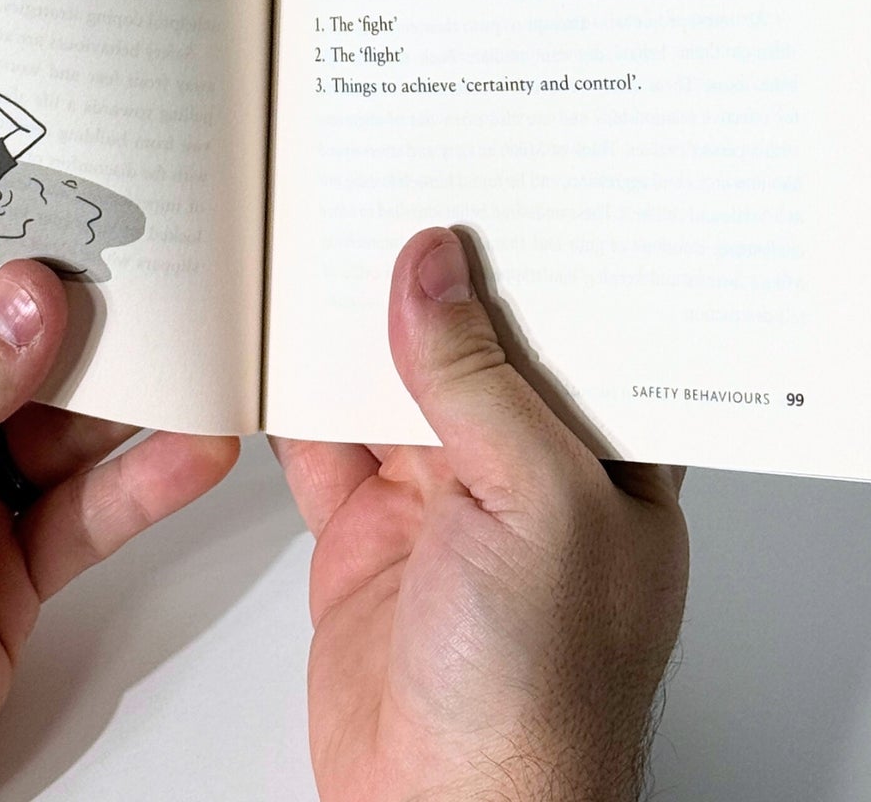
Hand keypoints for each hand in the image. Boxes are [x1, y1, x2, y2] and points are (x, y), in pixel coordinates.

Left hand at [0, 263, 236, 801]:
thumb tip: (32, 299)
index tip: (62, 190)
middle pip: (8, 349)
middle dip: (78, 309)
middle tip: (156, 256)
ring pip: (62, 423)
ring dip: (130, 390)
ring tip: (198, 340)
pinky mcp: (9, 569)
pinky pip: (89, 512)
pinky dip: (145, 480)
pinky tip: (195, 444)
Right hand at [274, 229, 688, 801]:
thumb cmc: (545, 699)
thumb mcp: (536, 505)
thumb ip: (478, 380)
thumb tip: (436, 267)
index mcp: (604, 456)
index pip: (569, 327)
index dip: (529, 254)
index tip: (485, 172)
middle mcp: (525, 471)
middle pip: (467, 344)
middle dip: (424, 274)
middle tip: (377, 180)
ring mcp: (441, 504)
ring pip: (387, 383)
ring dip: (347, 326)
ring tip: (310, 235)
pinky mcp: (366, 539)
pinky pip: (321, 445)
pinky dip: (288, 398)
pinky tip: (266, 343)